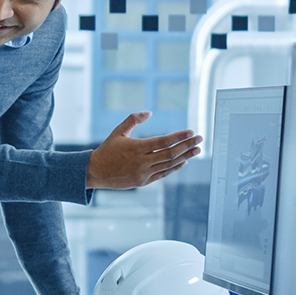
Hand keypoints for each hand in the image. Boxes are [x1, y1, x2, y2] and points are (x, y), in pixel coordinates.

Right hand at [86, 112, 201, 189]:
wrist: (95, 172)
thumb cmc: (107, 150)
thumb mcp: (118, 131)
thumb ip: (133, 119)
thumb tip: (149, 112)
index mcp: (136, 147)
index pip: (164, 141)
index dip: (179, 137)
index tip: (191, 132)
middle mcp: (142, 161)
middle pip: (171, 153)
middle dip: (188, 146)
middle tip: (200, 139)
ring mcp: (143, 173)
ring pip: (169, 164)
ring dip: (185, 157)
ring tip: (196, 150)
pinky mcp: (143, 182)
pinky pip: (163, 174)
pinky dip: (175, 168)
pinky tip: (184, 162)